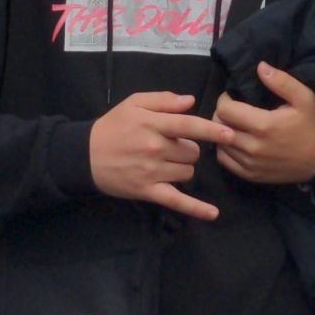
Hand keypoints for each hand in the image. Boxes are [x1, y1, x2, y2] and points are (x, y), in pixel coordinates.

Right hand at [88, 89, 224, 220]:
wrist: (84, 155)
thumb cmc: (112, 126)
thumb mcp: (133, 104)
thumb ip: (163, 100)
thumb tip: (190, 101)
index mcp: (152, 124)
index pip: (188, 126)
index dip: (211, 130)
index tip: (231, 134)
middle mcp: (154, 148)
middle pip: (191, 152)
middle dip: (188, 149)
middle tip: (171, 146)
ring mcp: (152, 172)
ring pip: (187, 172)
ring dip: (183, 168)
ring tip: (165, 163)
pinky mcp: (147, 191)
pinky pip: (176, 201)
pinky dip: (195, 208)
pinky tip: (213, 214)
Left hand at [213, 64, 314, 188]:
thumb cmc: (312, 126)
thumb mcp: (304, 98)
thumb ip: (282, 81)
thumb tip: (260, 66)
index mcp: (264, 125)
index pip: (225, 110)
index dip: (225, 100)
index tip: (232, 97)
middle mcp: (253, 147)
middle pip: (219, 127)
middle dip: (221, 114)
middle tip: (232, 109)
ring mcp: (251, 164)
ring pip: (220, 144)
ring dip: (222, 132)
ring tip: (233, 124)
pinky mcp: (251, 175)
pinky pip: (225, 161)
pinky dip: (224, 149)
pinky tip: (234, 141)